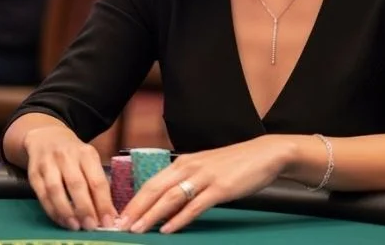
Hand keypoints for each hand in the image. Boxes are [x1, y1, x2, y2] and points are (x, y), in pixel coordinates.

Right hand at [24, 125, 115, 230]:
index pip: (97, 180)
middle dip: (85, 208)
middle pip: (76, 185)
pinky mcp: (34, 173)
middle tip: (91, 226)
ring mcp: (48, 163)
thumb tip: (109, 212)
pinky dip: (52, 210)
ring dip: (66, 211)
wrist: (47, 137)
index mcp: (86, 153)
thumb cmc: (74, 154)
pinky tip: (61, 220)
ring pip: (56, 190)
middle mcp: (67, 156)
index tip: (108, 220)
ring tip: (75, 226)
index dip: (103, 203)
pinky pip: (42, 195)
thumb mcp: (89, 159)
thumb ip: (97, 183)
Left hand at [119, 135, 290, 233]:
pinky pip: (195, 205)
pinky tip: (168, 229)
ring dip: (151, 215)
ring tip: (137, 230)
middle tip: (119, 228)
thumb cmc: (235, 164)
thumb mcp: (205, 169)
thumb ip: (186, 183)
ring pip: (170, 197)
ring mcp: (204, 177)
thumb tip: (166, 204)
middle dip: (135, 210)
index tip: (119, 218)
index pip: (151, 183)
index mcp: (183, 162)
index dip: (133, 201)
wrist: (264, 153)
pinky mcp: (220, 188)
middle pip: (155, 189)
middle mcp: (189, 167)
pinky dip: (179, 218)